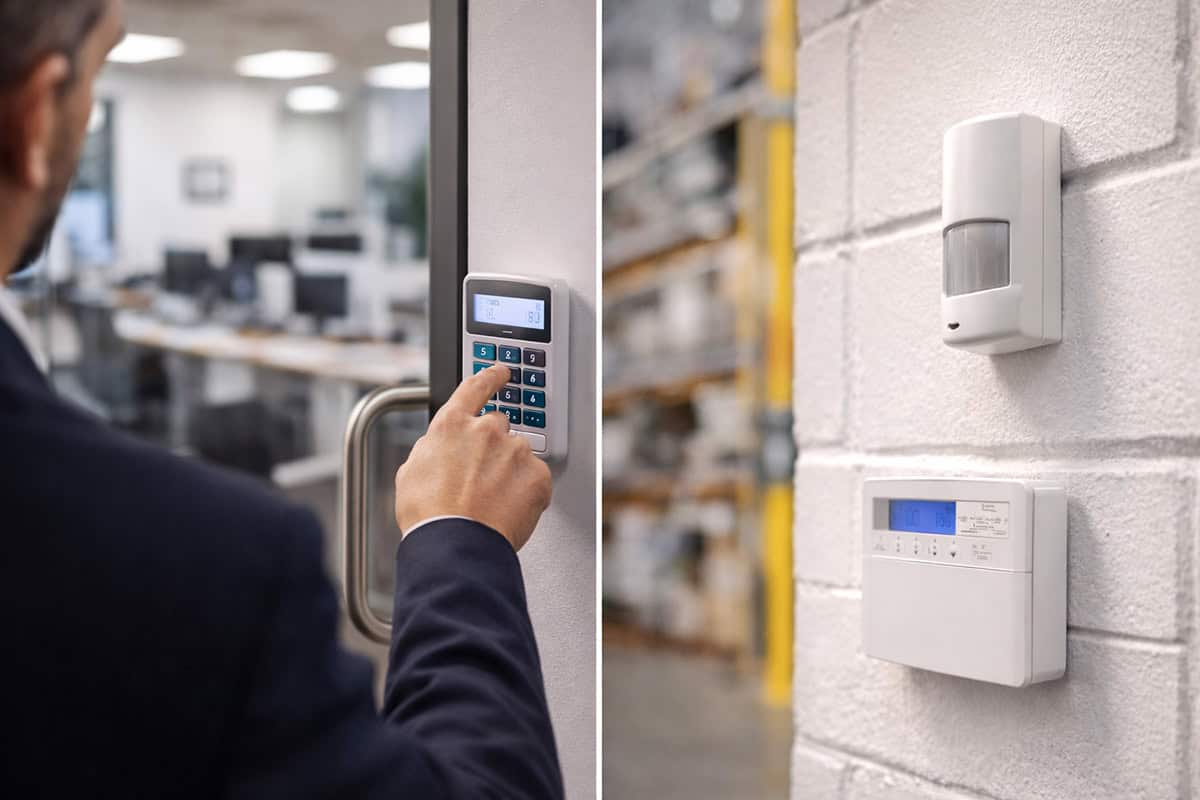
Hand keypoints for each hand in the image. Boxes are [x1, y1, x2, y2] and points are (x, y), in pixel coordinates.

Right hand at [394, 364, 552, 551]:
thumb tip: (441, 447)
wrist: (454, 545)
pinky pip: (536, 478)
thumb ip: (433, 448)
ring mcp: (514, 451)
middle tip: (482, 478)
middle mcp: (486, 430)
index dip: (490, 377)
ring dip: (510, 471)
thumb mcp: (412, 472)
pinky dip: (527, 492)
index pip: (476, 387)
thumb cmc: (429, 516)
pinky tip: (508, 509)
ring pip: (518, 454)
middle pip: (499, 426)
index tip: (500, 372)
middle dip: (494, 447)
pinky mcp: (537, 475)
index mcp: (452, 425)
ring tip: (492, 501)